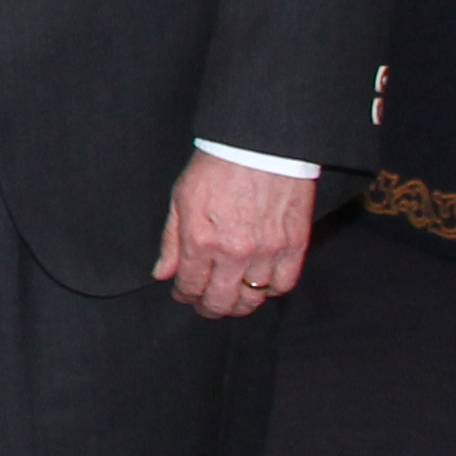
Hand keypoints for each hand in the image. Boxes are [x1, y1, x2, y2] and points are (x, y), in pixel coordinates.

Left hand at [156, 151, 315, 317]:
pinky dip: (271, 291)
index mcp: (200, 239)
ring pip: (252, 299)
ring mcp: (266, 252)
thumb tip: (162, 274)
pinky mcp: (294, 246)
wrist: (260, 147)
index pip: (190, 285)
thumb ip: (170, 240)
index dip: (184, 295)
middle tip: (205, 306)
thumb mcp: (181, 199)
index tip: (183, 294)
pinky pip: (283, 285)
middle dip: (209, 308)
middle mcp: (233, 252)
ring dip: (239, 305)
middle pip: (221, 300)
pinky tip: (260, 286)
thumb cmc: (216, 167)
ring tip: (231, 300)